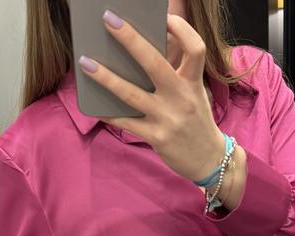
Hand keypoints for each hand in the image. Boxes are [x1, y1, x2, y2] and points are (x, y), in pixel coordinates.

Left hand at [79, 11, 226, 183]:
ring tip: (85, 63)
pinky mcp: (157, 137)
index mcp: (193, 82)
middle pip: (154, 63)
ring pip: (131, 94)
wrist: (209, 158)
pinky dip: (110, 114)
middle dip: (130, 39)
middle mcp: (181, 97)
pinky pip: (127, 122)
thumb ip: (176, 75)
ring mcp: (168, 118)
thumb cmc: (197, 121)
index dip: (182, 29)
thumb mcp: (194, 94)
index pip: (195, 48)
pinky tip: (95, 107)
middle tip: (109, 19)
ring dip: (106, 77)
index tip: (165, 17)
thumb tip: (143, 54)